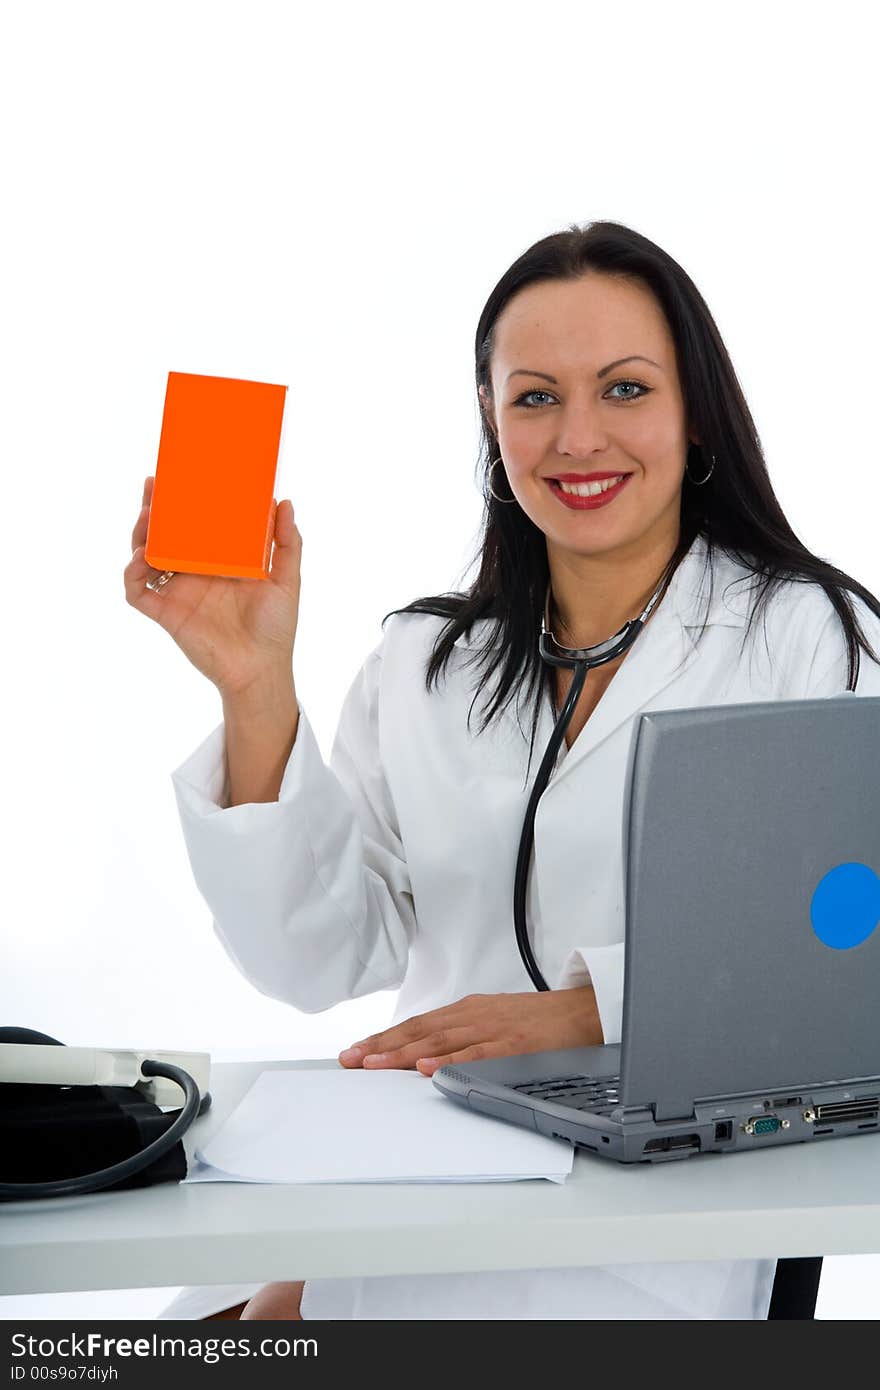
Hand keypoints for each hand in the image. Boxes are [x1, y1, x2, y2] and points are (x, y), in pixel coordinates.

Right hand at [124, 475, 302, 695]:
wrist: (262, 668)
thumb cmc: (275, 627)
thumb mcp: (286, 579)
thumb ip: (287, 543)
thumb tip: (285, 502)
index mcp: (217, 561)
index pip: (193, 525)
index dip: (182, 502)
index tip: (177, 477)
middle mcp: (193, 573)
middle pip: (163, 535)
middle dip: (153, 511)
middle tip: (151, 487)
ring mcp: (177, 593)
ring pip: (145, 557)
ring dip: (139, 536)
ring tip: (146, 519)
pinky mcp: (167, 614)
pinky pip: (137, 592)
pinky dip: (132, 574)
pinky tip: (142, 559)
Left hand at [337, 987, 602, 1076]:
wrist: (581, 1011)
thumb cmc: (536, 1019)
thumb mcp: (492, 1018)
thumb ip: (461, 1033)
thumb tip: (424, 1053)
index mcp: (467, 1010)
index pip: (417, 1024)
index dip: (384, 1038)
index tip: (355, 1053)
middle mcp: (473, 1016)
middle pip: (420, 1031)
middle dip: (382, 1046)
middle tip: (350, 1061)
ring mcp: (492, 1029)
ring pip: (441, 1041)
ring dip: (405, 1054)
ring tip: (375, 1065)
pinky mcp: (513, 1045)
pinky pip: (478, 1054)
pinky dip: (452, 1061)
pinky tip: (429, 1069)